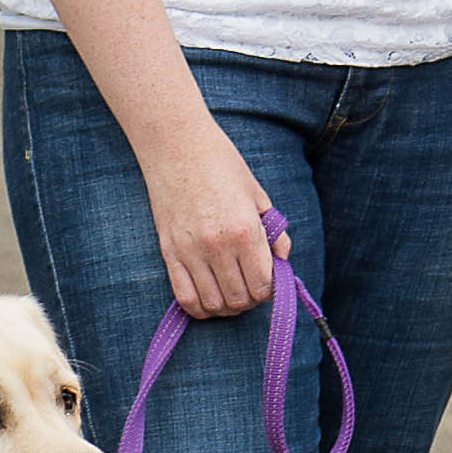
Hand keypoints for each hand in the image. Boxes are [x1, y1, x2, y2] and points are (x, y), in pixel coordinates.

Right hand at [147, 125, 281, 318]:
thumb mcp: (257, 194)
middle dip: (249, 300)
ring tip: (230, 292)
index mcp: (246, 229)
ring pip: (213, 304)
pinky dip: (199, 307)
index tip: (267, 281)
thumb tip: (282, 261)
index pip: (263, 285)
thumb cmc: (222, 164)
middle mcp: (219, 245)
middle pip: (239, 299)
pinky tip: (208, 297)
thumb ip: (273, 232)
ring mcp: (191, 251)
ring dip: (226, 306)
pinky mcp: (169, 252)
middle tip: (250, 287)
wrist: (177, 145)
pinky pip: (184, 297)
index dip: (269, 290)